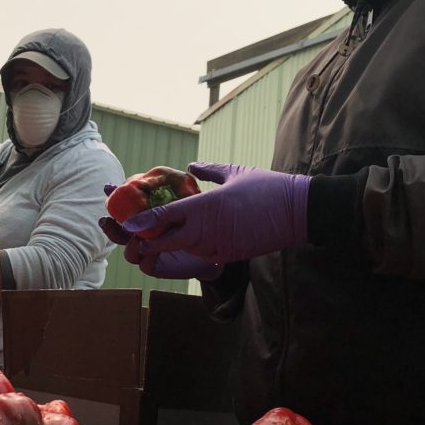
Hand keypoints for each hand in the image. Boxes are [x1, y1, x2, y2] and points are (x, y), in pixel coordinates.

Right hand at [100, 185, 221, 280]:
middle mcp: (144, 232)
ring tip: (135, 239)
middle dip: (110, 225)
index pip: (125, 205)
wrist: (217, 245)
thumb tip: (192, 166)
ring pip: (128, 250)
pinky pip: (145, 264)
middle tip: (108, 220)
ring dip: (128, 244)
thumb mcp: (195, 202)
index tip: (108, 188)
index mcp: (147, 213)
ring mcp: (148, 250)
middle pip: (119, 231)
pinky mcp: (156, 266)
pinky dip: (146, 258)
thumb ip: (192, 187)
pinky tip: (151, 253)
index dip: (114, 196)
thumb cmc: (204, 219)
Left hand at [123, 162, 309, 264]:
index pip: (164, 216)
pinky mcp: (228, 256)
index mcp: (205, 206)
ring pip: (184, 248)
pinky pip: (203, 253)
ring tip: (164, 233)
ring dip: (174, 243)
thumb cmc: (267, 187)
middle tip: (138, 236)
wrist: (297, 212)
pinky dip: (196, 246)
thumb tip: (189, 168)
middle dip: (149, 241)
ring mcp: (217, 246)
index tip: (127, 223)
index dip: (142, 223)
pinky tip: (195, 237)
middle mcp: (207, 230)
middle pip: (166, 242)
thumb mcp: (234, 171)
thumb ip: (207, 171)